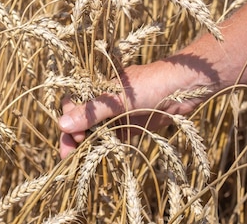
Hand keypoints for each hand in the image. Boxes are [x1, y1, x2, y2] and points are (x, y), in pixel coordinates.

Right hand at [57, 56, 215, 158]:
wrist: (185, 86)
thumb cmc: (150, 85)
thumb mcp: (117, 99)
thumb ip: (91, 113)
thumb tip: (61, 124)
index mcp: (99, 88)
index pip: (74, 105)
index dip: (70, 121)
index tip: (73, 136)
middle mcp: (107, 101)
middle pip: (83, 120)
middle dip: (75, 137)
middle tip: (69, 157)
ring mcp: (120, 114)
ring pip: (97, 131)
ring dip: (89, 144)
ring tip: (82, 161)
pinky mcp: (133, 125)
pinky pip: (114, 138)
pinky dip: (107, 147)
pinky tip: (102, 157)